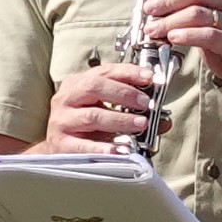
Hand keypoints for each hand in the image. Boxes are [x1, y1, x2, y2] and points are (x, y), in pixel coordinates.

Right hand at [43, 62, 164, 150]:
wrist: (58, 149)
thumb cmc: (86, 127)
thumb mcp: (107, 112)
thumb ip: (133, 112)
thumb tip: (164, 120)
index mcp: (78, 84)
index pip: (104, 71)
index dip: (128, 72)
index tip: (149, 77)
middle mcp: (67, 98)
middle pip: (94, 87)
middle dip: (124, 93)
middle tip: (145, 103)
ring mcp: (61, 121)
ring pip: (92, 116)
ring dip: (120, 120)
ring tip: (141, 124)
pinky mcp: (61, 144)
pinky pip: (84, 145)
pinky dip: (104, 148)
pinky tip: (121, 150)